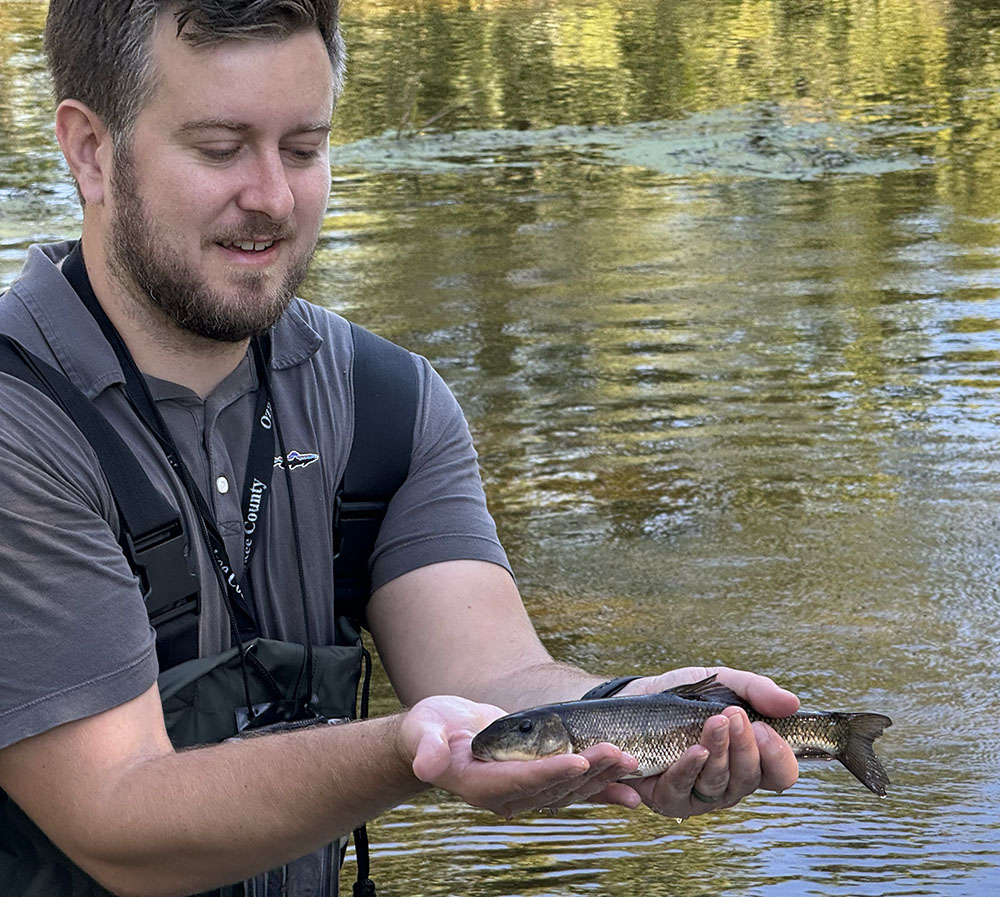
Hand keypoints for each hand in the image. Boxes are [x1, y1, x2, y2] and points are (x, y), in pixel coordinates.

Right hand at [398, 695, 641, 816]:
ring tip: (631, 760)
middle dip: (589, 770)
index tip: (577, 760)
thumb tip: (427, 763)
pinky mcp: (538, 784)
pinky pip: (574, 791)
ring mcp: (525, 794)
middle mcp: (507, 796)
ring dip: (602, 777)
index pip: (522, 779)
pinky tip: (630, 789)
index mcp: (481, 785)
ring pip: (570, 791)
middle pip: (554, 786)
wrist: (441, 739)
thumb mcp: (423, 733)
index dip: (550, 771)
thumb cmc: (430, 730)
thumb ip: (427, 748)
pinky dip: (603, 791)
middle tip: (619, 751)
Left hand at [606, 667, 800, 818]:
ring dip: (719, 752)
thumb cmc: (685, 695)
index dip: (779, 756)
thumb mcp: (723, 683)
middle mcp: (730, 782)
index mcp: (751, 758)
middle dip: (745, 747)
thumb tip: (792, 704)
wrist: (636, 697)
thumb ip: (757, 691)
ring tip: (714, 722)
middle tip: (734, 715)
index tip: (765, 728)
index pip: (781, 773)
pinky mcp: (669, 799)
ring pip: (718, 783)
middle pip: (749, 778)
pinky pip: (682, 790)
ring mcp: (700, 794)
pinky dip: (689, 768)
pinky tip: (694, 749)